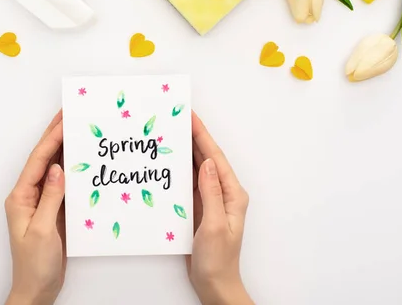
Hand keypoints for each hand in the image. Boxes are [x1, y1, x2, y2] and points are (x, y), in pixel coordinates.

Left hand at [5, 111, 65, 304]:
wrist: (36, 290)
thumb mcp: (43, 231)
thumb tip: (59, 169)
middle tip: (69, 114)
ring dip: (65, 149)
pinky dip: (73, 170)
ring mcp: (42, 203)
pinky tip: (82, 161)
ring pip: (54, 169)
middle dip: (55, 135)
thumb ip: (51, 198)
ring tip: (78, 130)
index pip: (38, 161)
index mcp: (21, 197)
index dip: (51, 138)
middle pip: (44, 160)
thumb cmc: (34, 265)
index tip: (64, 120)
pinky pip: (64, 185)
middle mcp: (30, 196)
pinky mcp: (53, 211)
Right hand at [187, 112, 252, 304]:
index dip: (202, 135)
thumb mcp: (214, 225)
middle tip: (177, 118)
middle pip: (206, 158)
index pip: (215, 158)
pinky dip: (179, 171)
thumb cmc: (218, 260)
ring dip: (185, 151)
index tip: (190, 117)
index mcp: (232, 194)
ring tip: (171, 133)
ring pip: (196, 169)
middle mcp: (222, 193)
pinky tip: (169, 163)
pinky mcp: (199, 208)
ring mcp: (210, 200)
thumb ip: (210, 193)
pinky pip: (189, 183)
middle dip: (193, 137)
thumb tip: (207, 163)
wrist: (214, 284)